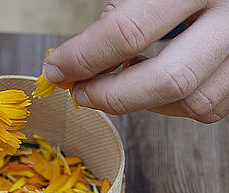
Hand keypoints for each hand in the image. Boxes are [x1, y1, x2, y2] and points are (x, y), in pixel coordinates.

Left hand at [42, 0, 228, 122]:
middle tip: (82, 92)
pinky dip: (172, 103)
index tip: (58, 68)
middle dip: (114, 96)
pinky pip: (208, 107)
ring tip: (122, 78)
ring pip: (193, 101)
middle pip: (169, 80)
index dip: (85, 57)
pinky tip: (153, 80)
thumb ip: (123, 11)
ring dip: (145, 101)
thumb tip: (78, 58)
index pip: (131, 31)